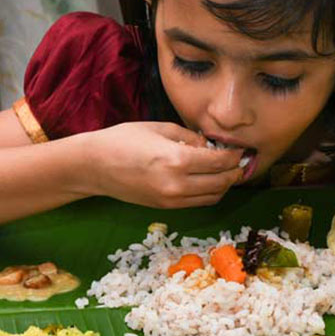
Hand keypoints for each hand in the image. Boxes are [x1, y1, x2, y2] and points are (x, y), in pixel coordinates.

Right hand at [83, 121, 243, 207]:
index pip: (219, 162)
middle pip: (221, 182)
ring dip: (225, 185)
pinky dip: (210, 193)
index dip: (234, 156)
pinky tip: (210, 180)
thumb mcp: (160, 128)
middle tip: (240, 161)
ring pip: (213, 197)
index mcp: (177, 160)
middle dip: (235, 172)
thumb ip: (190, 137)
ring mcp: (171, 199)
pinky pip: (198, 203)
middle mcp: (177, 184)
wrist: (94, 166)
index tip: (240, 149)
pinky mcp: (165, 207)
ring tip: (227, 171)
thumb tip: (210, 146)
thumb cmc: (124, 140)